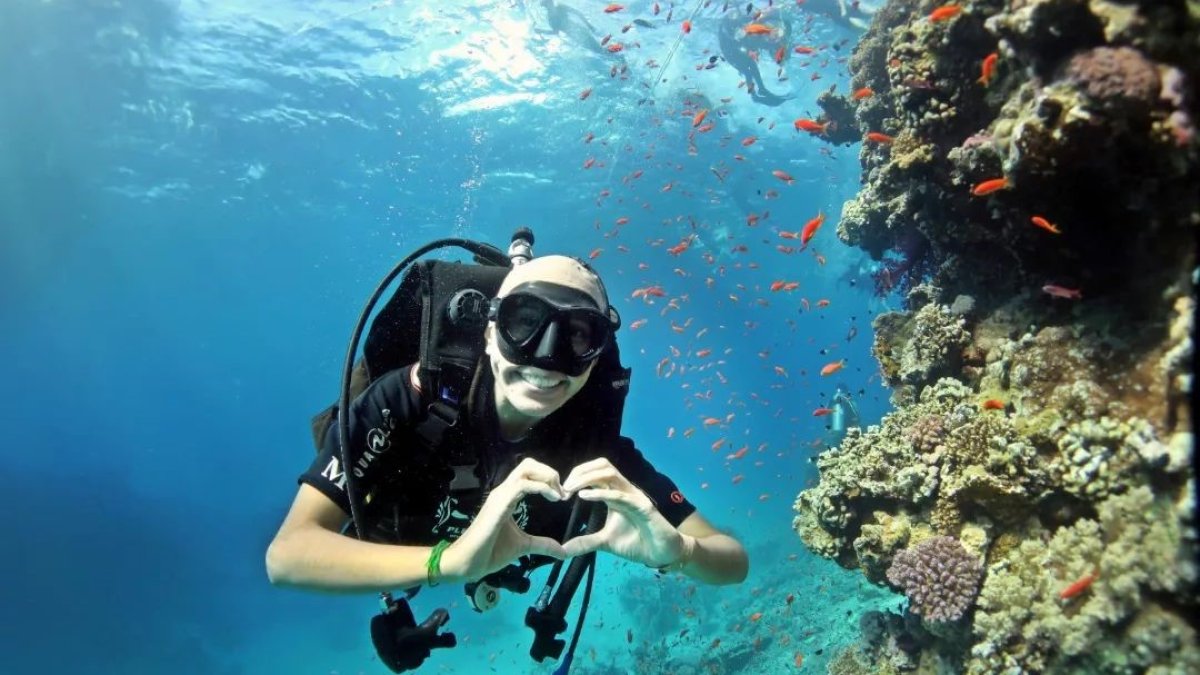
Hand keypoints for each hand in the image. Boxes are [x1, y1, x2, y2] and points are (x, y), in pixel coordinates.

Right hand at [440, 458, 569, 581]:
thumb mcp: (523, 546)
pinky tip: (553, 498)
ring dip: (547, 477)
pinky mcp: (500, 502)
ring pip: (526, 468)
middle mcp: (504, 490)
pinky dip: (542, 487)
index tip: (562, 496)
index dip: (548, 479)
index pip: (529, 473)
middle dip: (549, 472)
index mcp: (508, 496)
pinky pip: (523, 485)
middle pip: (529, 464)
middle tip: (561, 492)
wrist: (469, 562)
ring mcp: (501, 494)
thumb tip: (562, 552)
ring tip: (558, 494)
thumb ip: (542, 545)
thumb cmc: (490, 552)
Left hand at [559, 458, 689, 567]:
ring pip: (610, 473)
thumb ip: (586, 542)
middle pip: (602, 465)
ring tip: (572, 489)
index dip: (578, 475)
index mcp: (615, 493)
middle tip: (565, 487)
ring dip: (588, 477)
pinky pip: (621, 495)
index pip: (596, 472)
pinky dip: (601, 493)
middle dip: (581, 471)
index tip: (562, 492)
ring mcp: (634, 496)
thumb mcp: (605, 542)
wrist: (661, 554)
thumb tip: (563, 550)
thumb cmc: (637, 543)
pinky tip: (585, 496)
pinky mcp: (643, 507)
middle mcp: (624, 490)